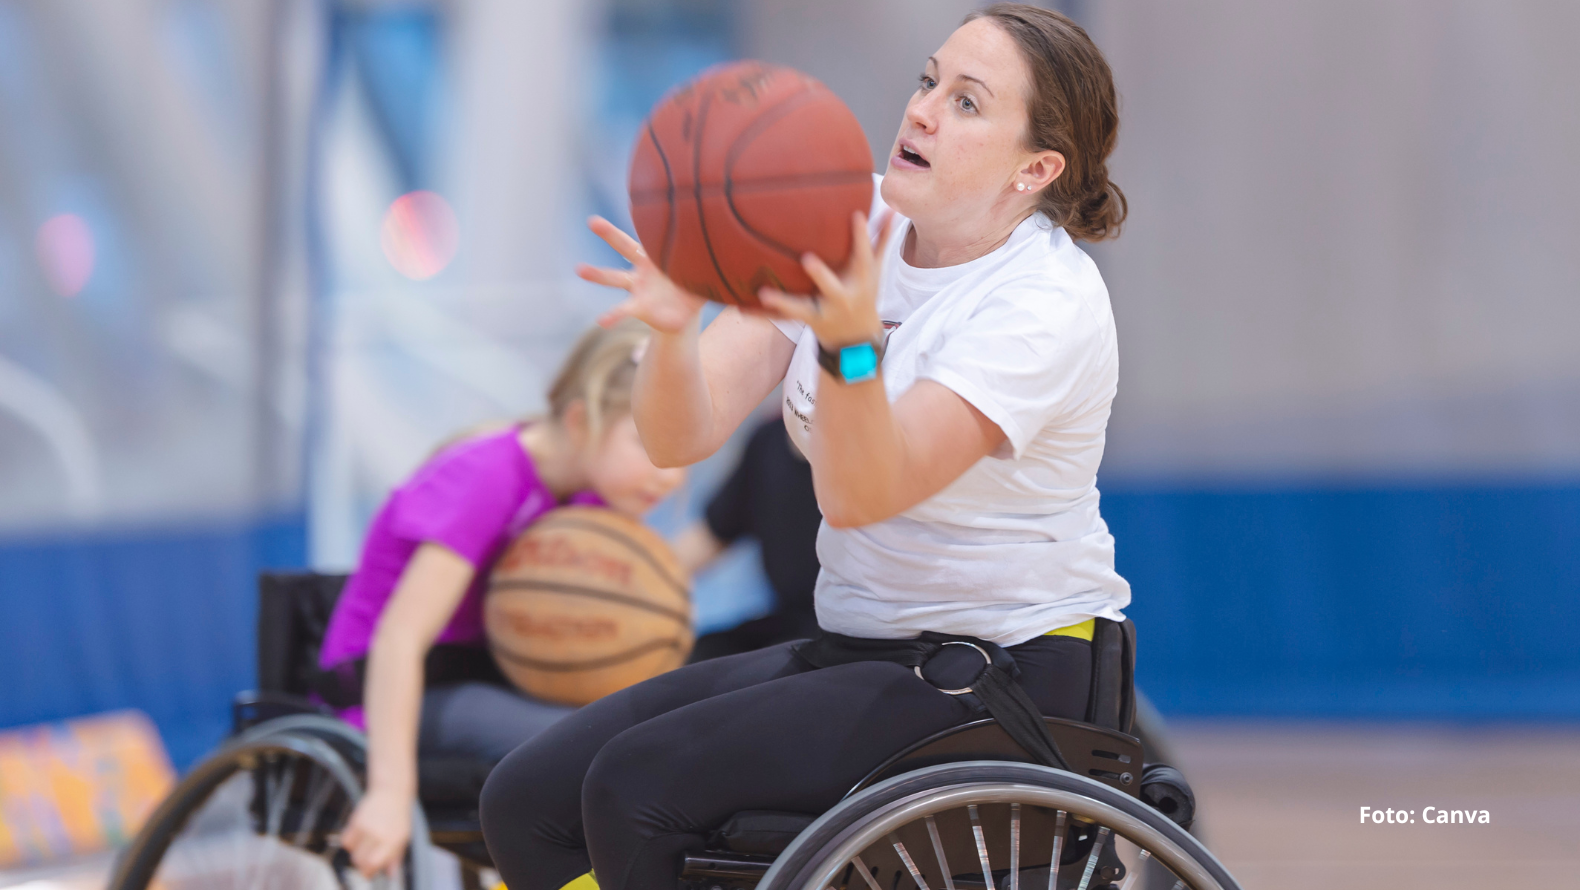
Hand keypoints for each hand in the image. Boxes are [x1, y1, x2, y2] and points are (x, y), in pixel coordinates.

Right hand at [341, 786, 412, 877]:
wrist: (391, 792)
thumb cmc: (398, 815)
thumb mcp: (403, 837)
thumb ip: (396, 857)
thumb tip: (391, 875)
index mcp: (392, 840)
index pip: (374, 863)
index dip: (369, 872)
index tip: (370, 874)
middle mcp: (378, 834)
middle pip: (360, 861)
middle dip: (362, 866)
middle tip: (367, 862)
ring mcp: (365, 827)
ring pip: (352, 853)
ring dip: (356, 854)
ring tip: (366, 846)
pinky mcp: (355, 821)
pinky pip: (346, 841)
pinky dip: (350, 844)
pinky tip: (359, 838)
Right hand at [576, 216, 706, 333]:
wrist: (685, 310)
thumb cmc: (694, 286)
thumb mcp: (707, 273)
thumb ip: (716, 261)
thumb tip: (739, 243)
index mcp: (660, 255)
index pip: (650, 235)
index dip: (645, 222)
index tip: (635, 206)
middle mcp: (644, 267)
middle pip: (625, 247)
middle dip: (609, 234)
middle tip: (592, 221)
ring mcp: (638, 287)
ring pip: (615, 277)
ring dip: (598, 274)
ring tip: (579, 269)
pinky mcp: (638, 307)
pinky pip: (623, 310)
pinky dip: (612, 315)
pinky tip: (601, 321)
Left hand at [758, 210, 895, 347]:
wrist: (857, 339)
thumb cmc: (864, 293)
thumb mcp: (876, 271)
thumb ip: (882, 240)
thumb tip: (892, 211)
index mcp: (861, 281)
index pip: (864, 256)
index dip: (862, 237)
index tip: (856, 216)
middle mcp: (843, 298)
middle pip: (832, 287)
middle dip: (821, 275)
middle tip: (807, 258)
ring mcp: (824, 312)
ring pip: (802, 307)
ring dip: (784, 302)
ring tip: (764, 293)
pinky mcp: (809, 320)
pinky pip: (786, 316)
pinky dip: (767, 313)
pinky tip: (746, 308)